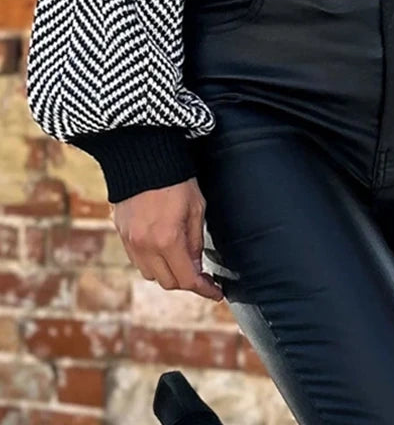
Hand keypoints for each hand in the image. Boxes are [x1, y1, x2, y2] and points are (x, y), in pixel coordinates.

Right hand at [112, 177, 223, 300]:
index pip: (187, 279)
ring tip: (182, 259)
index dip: (204, 289)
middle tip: (202, 274)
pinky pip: (138, 260)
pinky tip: (163, 249)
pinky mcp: (121, 234)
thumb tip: (196, 266)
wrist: (143, 158)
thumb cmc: (176, 179)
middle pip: (168, 282)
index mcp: (168, 240)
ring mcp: (130, 242)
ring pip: (151, 275)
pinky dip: (152, 261)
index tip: (216, 292)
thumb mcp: (196, 208)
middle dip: (187, 281)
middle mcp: (145, 246)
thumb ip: (195, 241)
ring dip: (168, 272)